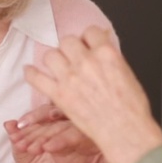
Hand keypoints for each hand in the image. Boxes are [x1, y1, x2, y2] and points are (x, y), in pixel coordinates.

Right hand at [6, 106, 115, 162]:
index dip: (62, 138)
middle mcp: (75, 126)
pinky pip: (29, 124)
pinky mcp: (40, 130)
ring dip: (29, 130)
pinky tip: (11, 126)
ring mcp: (57, 126)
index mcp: (92, 136)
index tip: (49, 147)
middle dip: (42, 135)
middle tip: (33, 148)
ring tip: (20, 144)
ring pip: (43, 117)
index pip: (77, 132)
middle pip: (58, 122)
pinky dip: (19, 126)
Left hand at [23, 26, 161, 162]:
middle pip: (67, 41)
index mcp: (107, 54)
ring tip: (58, 67)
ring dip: (54, 60)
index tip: (87, 44)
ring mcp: (70, 78)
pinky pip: (36, 77)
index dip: (88, 38)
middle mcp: (86, 62)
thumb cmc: (131, 108)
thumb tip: (101, 51)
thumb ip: (110, 58)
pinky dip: (31, 73)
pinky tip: (30, 70)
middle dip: (70, 48)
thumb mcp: (127, 73)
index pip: (90, 31)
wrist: (124, 131)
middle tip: (73, 58)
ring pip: (50, 55)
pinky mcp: (59, 94)